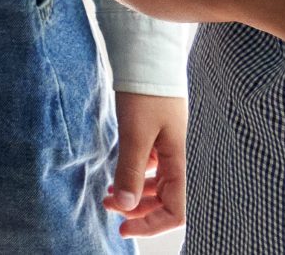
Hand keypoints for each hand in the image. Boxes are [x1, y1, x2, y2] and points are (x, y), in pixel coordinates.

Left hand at [107, 91, 185, 237]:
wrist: (147, 56)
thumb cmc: (146, 92)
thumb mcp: (135, 133)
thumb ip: (130, 171)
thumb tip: (125, 207)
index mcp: (176, 161)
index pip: (176, 211)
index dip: (151, 225)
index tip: (123, 228)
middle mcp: (174, 157)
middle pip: (165, 201)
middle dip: (138, 211)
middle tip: (108, 207)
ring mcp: (164, 146)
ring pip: (156, 185)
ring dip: (134, 194)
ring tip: (108, 194)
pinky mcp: (154, 135)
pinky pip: (148, 166)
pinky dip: (134, 175)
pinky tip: (118, 171)